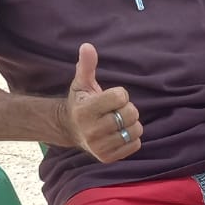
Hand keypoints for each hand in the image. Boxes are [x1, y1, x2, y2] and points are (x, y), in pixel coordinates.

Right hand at [66, 43, 141, 161]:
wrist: (69, 129)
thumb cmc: (80, 102)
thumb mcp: (81, 83)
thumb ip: (87, 65)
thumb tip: (87, 46)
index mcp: (85, 110)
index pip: (120, 97)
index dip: (120, 94)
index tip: (111, 97)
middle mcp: (91, 130)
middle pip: (130, 113)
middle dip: (128, 108)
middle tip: (116, 109)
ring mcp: (99, 146)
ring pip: (135, 130)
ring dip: (132, 124)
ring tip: (119, 122)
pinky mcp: (107, 157)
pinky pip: (135, 144)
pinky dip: (132, 138)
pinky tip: (119, 133)